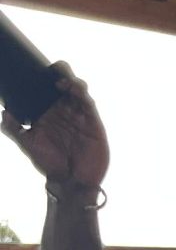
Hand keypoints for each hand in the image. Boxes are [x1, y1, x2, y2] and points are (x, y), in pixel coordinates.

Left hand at [2, 70, 108, 193]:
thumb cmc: (50, 164)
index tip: (38, 68)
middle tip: (55, 68)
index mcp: (49, 113)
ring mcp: (80, 117)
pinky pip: (89, 105)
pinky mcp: (93, 124)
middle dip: (62, 73)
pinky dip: (83, 96)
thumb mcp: (27, 144)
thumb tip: (4, 112)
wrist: (70, 182)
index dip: (46, 77)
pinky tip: (75, 90)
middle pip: (65, 86)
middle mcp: (65, 112)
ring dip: (73, 82)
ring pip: (79, 92)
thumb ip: (13, 129)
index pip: (47, 90)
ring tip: (63, 81)